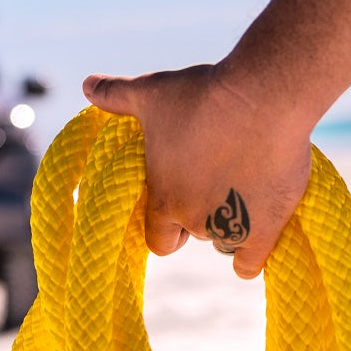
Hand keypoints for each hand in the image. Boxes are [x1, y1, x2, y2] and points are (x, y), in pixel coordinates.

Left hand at [82, 63, 312, 278]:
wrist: (262, 98)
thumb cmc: (204, 95)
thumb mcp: (152, 92)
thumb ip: (117, 95)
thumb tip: (87, 85)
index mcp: (163, 199)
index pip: (158, 240)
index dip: (169, 227)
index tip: (181, 206)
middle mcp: (192, 221)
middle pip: (197, 233)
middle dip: (204, 214)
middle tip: (219, 179)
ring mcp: (228, 229)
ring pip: (226, 243)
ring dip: (232, 224)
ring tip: (246, 188)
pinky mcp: (263, 232)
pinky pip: (249, 265)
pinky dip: (251, 255)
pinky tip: (258, 236)